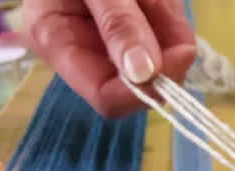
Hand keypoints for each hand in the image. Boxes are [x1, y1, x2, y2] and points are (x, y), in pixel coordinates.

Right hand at [23, 0, 196, 116]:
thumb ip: (118, 23)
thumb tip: (144, 74)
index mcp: (57, 41)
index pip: (107, 98)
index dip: (145, 89)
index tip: (178, 55)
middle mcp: (83, 51)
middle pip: (140, 86)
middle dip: (166, 57)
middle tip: (167, 14)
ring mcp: (108, 43)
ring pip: (161, 65)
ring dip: (171, 35)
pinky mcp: (132, 32)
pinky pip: (166, 42)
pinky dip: (173, 24)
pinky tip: (160, 0)